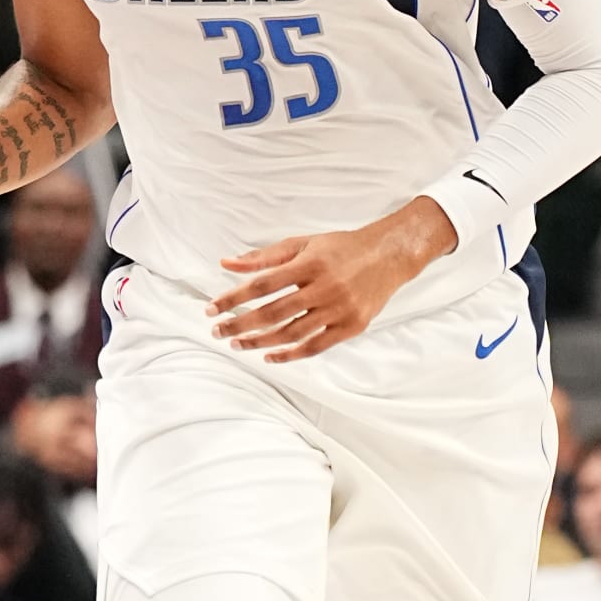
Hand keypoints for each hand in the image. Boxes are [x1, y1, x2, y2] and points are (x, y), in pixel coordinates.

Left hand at [209, 199, 455, 360]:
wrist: (389, 256)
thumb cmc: (341, 248)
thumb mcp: (303, 244)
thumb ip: (264, 257)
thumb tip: (226, 264)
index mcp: (310, 263)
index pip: (261, 284)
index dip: (233, 298)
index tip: (211, 309)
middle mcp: (325, 287)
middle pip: (272, 313)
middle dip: (240, 325)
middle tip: (218, 332)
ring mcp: (340, 310)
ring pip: (292, 333)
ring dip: (260, 342)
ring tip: (238, 344)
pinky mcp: (352, 326)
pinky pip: (315, 346)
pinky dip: (290, 355)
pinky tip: (269, 356)